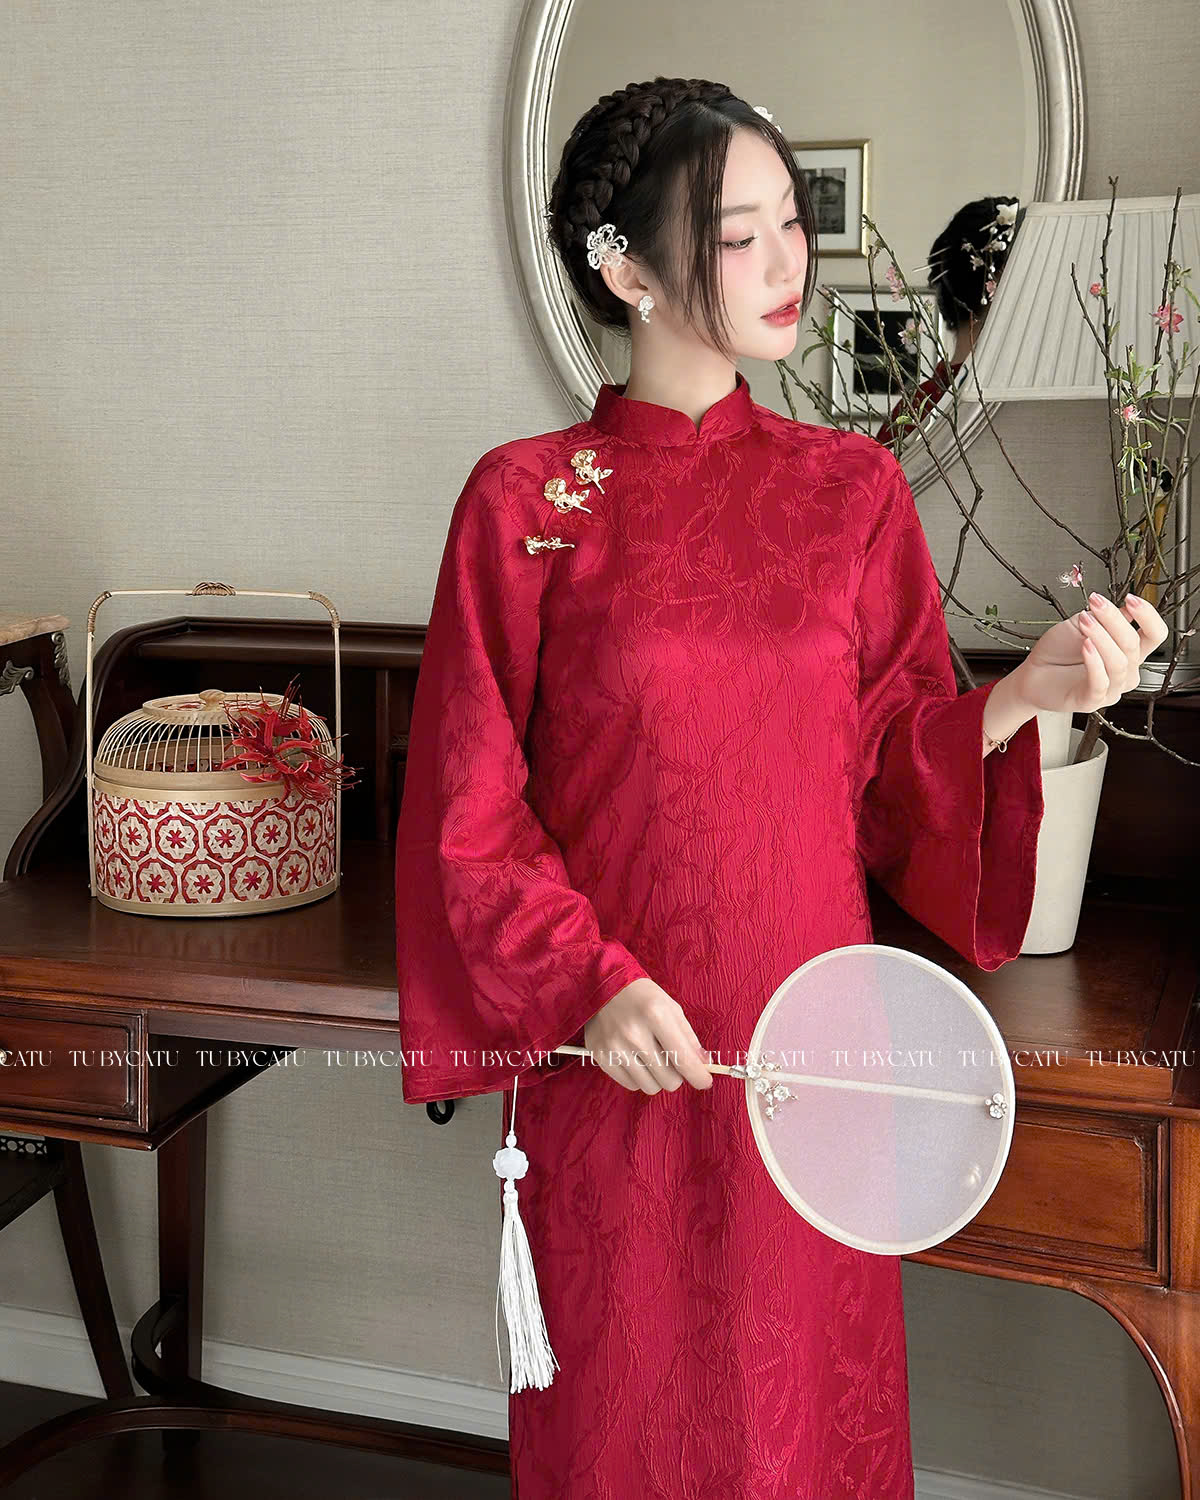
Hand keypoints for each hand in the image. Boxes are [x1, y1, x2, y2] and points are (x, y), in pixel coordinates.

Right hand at [583, 977, 713, 1093]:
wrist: (603, 986)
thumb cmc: (642, 997)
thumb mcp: (671, 1008)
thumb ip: (689, 1038)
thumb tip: (704, 1065)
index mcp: (656, 1015)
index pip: (684, 1059)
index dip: (699, 1076)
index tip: (705, 1081)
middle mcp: (634, 1033)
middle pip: (669, 1080)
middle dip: (676, 1075)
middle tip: (672, 1061)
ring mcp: (614, 1047)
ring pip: (650, 1087)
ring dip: (657, 1077)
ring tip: (652, 1058)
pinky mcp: (600, 1056)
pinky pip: (631, 1085)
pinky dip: (638, 1076)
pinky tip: (635, 1058)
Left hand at [1014, 591, 1168, 714]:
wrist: (1032, 674)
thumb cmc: (1057, 651)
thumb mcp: (1082, 625)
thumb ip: (1105, 617)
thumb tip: (1127, 605)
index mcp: (1129, 652)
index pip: (1155, 634)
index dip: (1148, 616)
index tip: (1131, 598)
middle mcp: (1125, 671)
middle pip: (1134, 644)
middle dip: (1114, 619)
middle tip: (1095, 603)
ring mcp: (1111, 688)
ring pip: (1119, 663)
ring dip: (1102, 637)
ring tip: (1085, 621)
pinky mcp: (1092, 700)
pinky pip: (1101, 682)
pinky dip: (1094, 662)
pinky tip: (1085, 646)